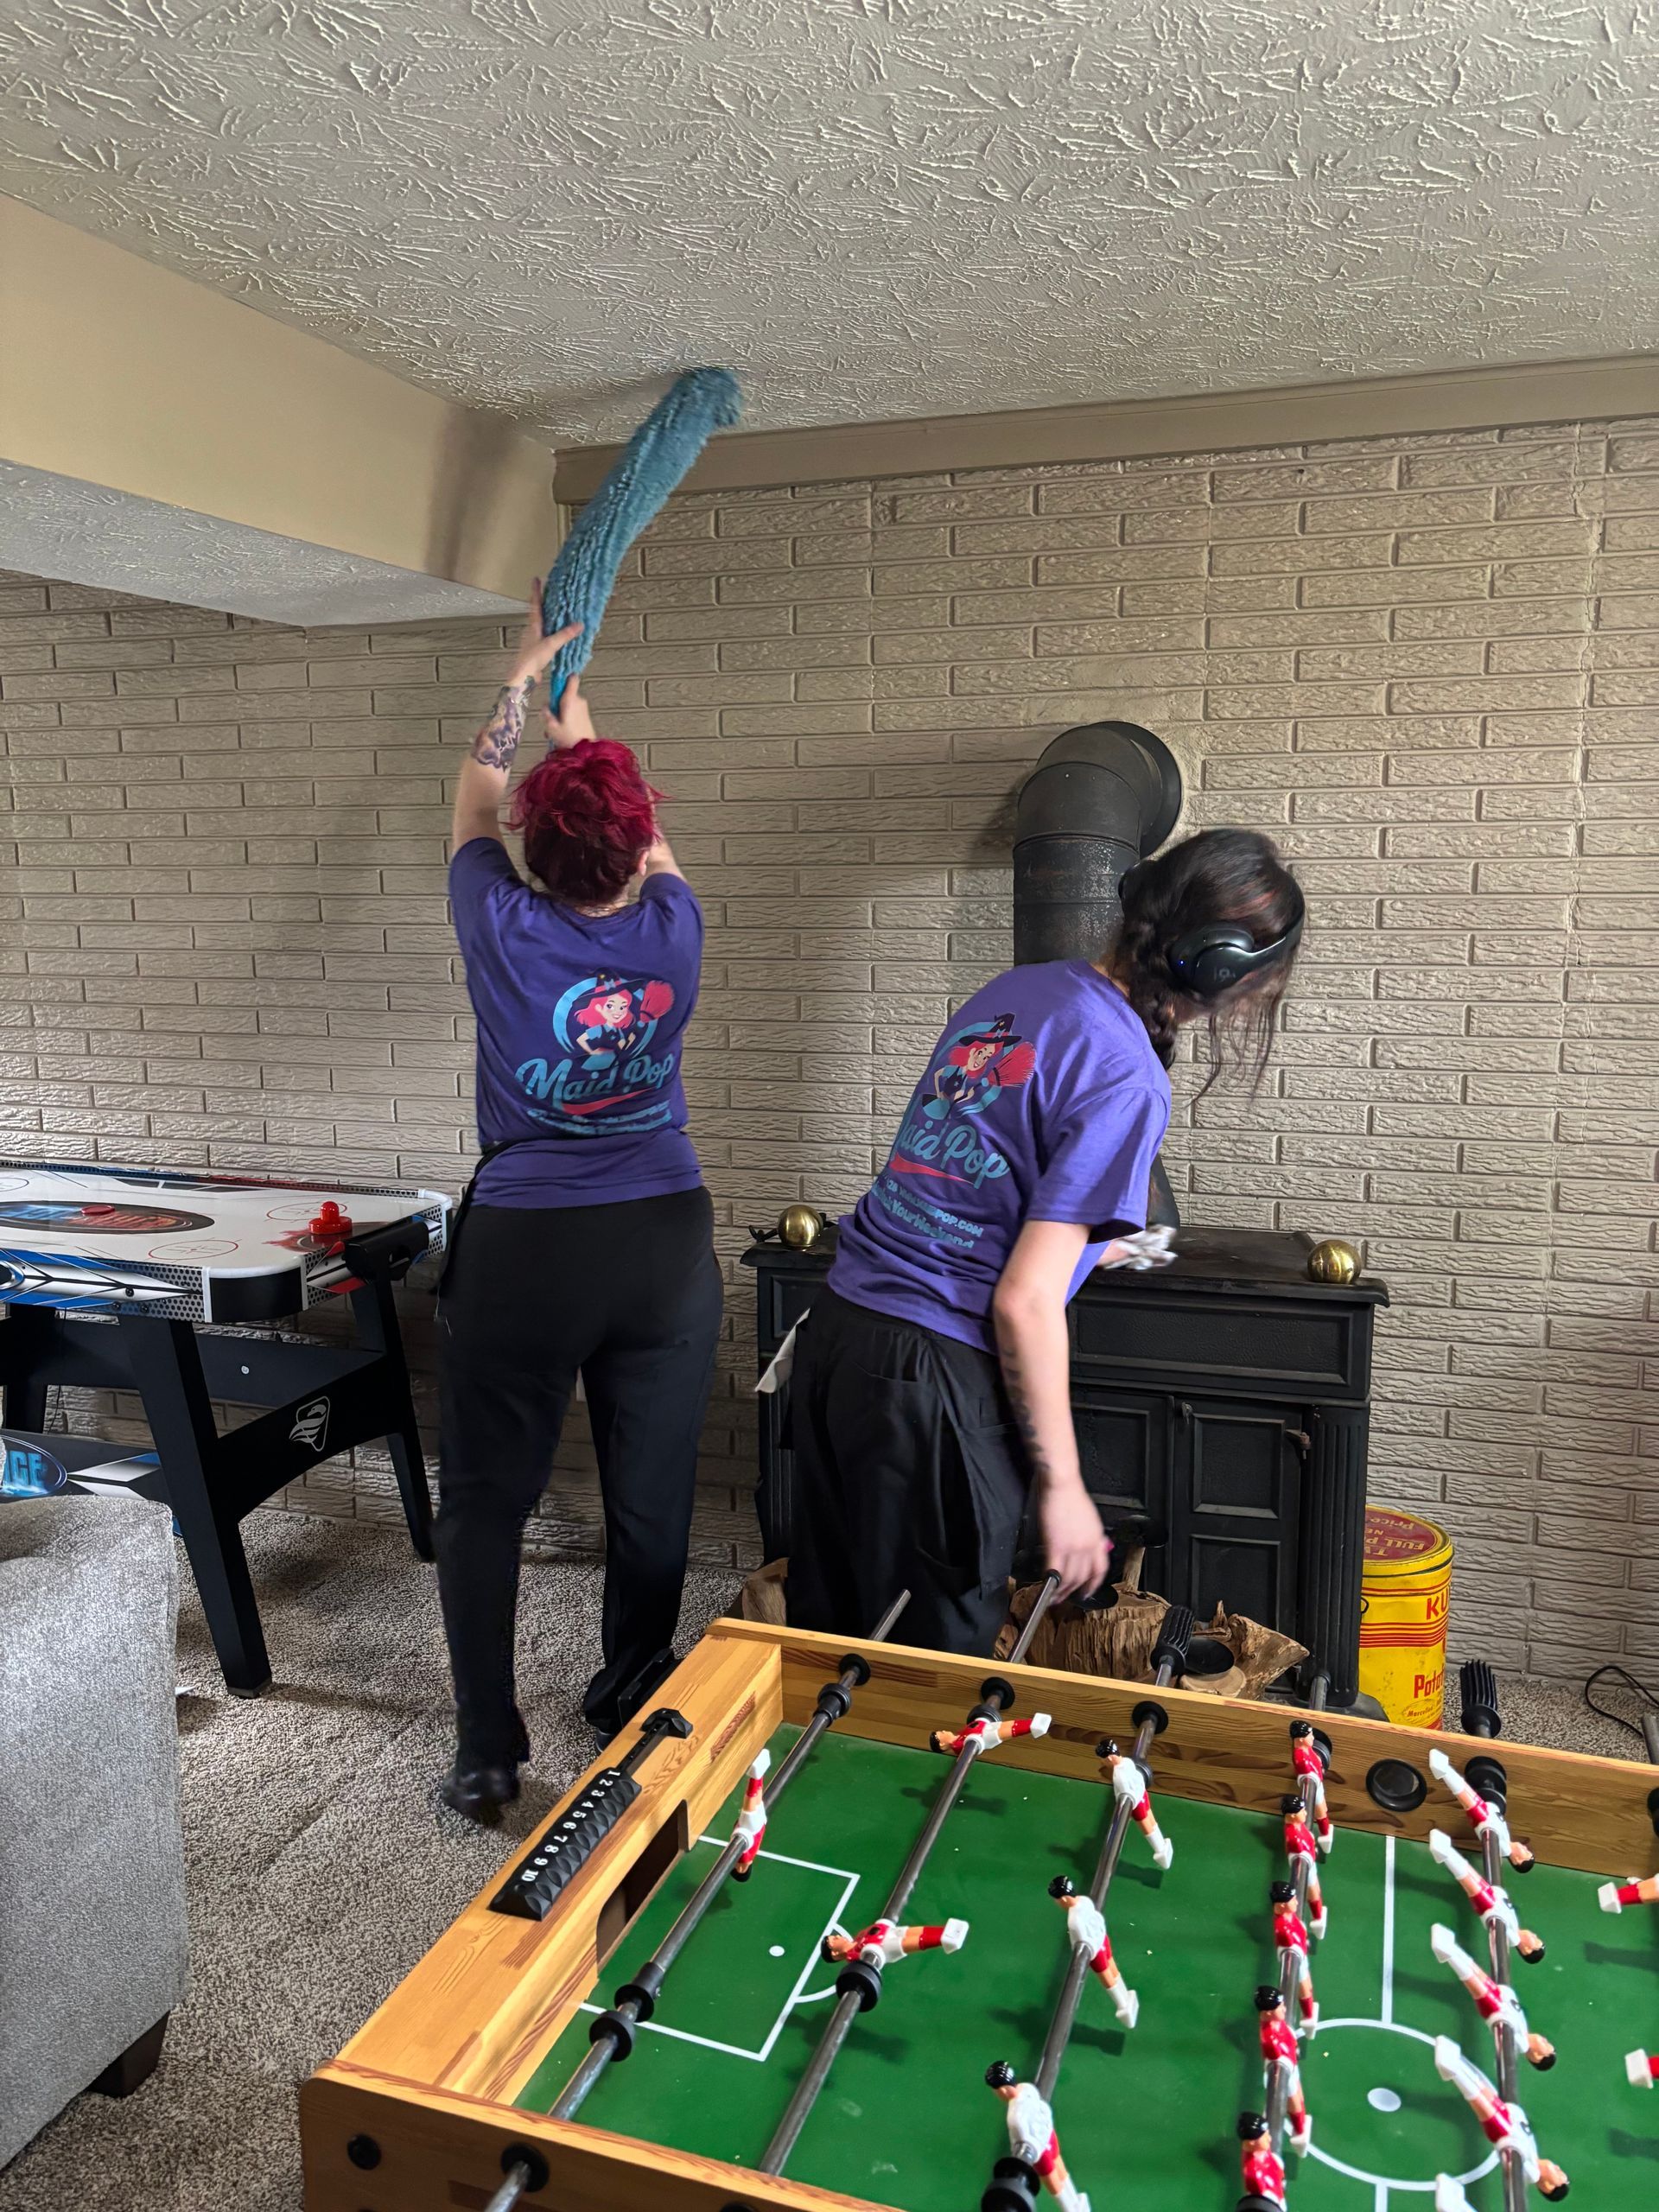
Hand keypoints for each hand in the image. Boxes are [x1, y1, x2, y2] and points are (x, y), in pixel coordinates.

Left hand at [506, 579, 581, 688]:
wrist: (523, 676)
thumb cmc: (532, 659)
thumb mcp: (550, 645)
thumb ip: (565, 635)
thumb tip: (579, 625)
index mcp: (533, 625)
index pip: (535, 604)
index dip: (536, 592)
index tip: (536, 579)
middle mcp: (532, 630)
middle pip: (537, 612)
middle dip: (542, 602)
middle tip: (548, 593)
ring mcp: (533, 639)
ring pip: (540, 624)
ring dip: (547, 617)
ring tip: (556, 611)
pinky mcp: (536, 649)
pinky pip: (545, 635)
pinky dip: (551, 631)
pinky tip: (557, 634)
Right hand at [543, 671, 596, 750]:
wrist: (587, 752)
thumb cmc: (568, 739)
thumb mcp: (551, 727)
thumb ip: (546, 713)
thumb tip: (545, 706)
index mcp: (570, 699)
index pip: (572, 679)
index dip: (565, 676)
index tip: (557, 680)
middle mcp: (579, 700)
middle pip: (565, 693)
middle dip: (557, 703)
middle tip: (551, 718)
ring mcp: (584, 707)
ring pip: (568, 703)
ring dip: (561, 713)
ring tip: (556, 729)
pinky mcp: (586, 715)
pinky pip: (573, 711)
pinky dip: (567, 717)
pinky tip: (563, 730)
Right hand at [1039, 1480, 1111, 1601]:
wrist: (1062, 1483)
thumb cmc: (1070, 1495)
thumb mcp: (1089, 1518)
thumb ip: (1090, 1535)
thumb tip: (1090, 1546)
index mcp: (1097, 1538)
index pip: (1101, 1569)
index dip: (1094, 1584)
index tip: (1087, 1591)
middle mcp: (1089, 1546)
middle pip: (1083, 1577)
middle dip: (1073, 1591)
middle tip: (1064, 1597)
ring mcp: (1074, 1547)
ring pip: (1069, 1578)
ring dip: (1060, 1590)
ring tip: (1053, 1597)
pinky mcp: (1056, 1545)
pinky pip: (1054, 1570)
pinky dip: (1050, 1581)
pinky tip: (1044, 1585)